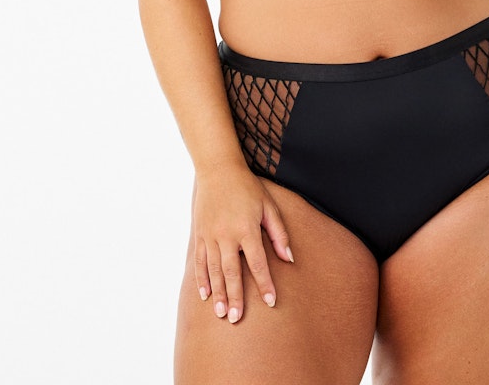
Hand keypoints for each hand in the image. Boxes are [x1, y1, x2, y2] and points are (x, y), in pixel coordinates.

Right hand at [193, 166, 293, 323]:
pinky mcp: (200, 234)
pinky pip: (199, 261)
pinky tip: (205, 295)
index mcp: (247, 228)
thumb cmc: (248, 188)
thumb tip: (289, 258)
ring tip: (221, 314)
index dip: (265, 283)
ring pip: (213, 270)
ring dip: (218, 293)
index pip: (258, 262)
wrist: (218, 170)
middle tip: (237, 319)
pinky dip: (202, 279)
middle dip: (235, 296)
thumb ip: (279, 233)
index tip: (270, 301)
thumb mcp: (268, 206)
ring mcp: (211, 235)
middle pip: (232, 272)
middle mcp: (227, 235)